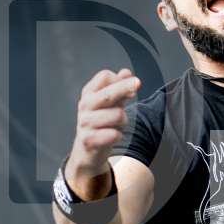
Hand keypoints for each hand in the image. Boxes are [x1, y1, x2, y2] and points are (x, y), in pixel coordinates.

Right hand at [66, 68, 141, 196]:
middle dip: (126, 88)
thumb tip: (126, 72)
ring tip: (118, 125)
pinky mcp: (88, 140)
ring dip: (124, 120)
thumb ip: (119, 88)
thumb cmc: (101, 122)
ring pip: (117, 115)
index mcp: (89, 93)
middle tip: (138, 84)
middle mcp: (85, 106)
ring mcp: (84, 123)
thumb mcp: (110, 103)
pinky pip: (113, 134)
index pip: (105, 77)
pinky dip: (118, 135)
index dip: (120, 80)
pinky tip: (114, 136)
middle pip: (109, 92)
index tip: (130, 86)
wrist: (87, 150)